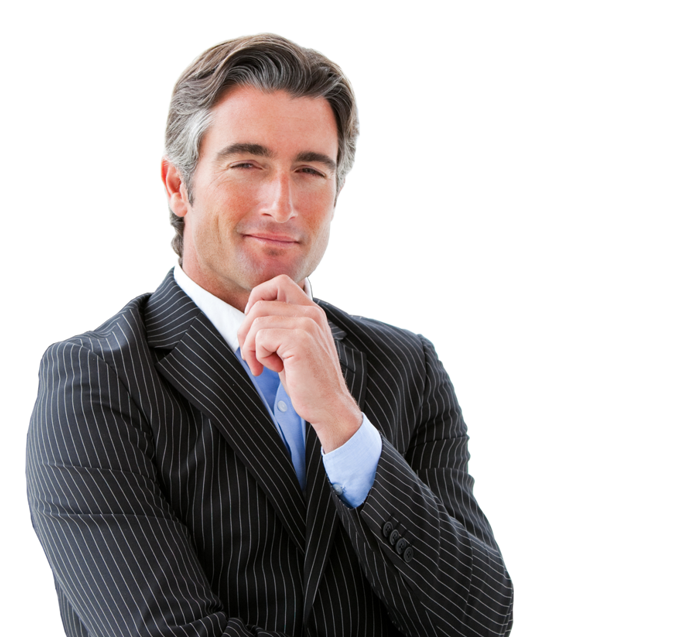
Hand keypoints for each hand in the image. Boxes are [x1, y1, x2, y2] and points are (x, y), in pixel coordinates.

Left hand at [237, 275, 361, 451]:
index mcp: (311, 311)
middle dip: (245, 331)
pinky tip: (273, 369)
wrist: (330, 406)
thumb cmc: (308, 381)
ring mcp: (307, 325)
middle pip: (260, 304)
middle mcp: (311, 313)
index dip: (257, 298)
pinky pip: (261, 338)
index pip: (279, 282)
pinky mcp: (300, 341)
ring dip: (251, 347)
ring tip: (263, 365)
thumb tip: (249, 314)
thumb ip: (280, 325)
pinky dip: (259, 356)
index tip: (255, 327)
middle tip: (251, 355)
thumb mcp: (293, 346)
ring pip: (256, 321)